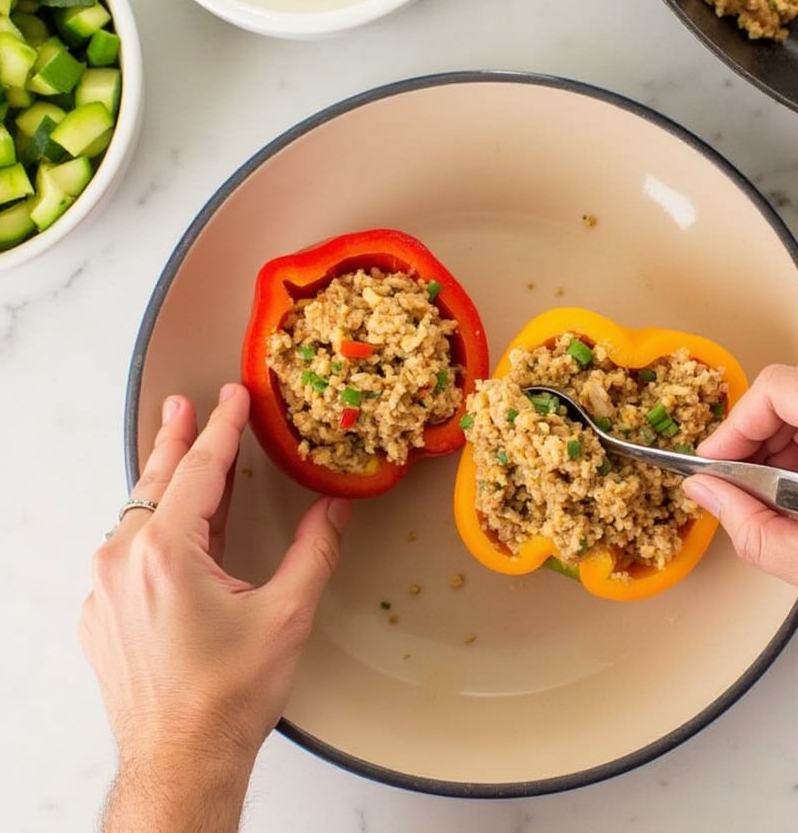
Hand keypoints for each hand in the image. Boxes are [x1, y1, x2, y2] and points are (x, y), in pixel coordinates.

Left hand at [79, 383, 349, 831]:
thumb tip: (334, 509)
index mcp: (166, 553)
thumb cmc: (226, 697)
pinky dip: (151, 528)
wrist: (180, 762)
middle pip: (156, 482)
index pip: (200, 470)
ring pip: (137, 516)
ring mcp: (104, 591)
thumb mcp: (286, 614)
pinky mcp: (100, 616)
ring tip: (181, 455)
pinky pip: (125, 553)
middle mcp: (123, 563)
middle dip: (176, 438)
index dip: (222, 427)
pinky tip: (172, 529)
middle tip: (185, 404)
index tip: (232, 397)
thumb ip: (314, 550)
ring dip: (164, 483)